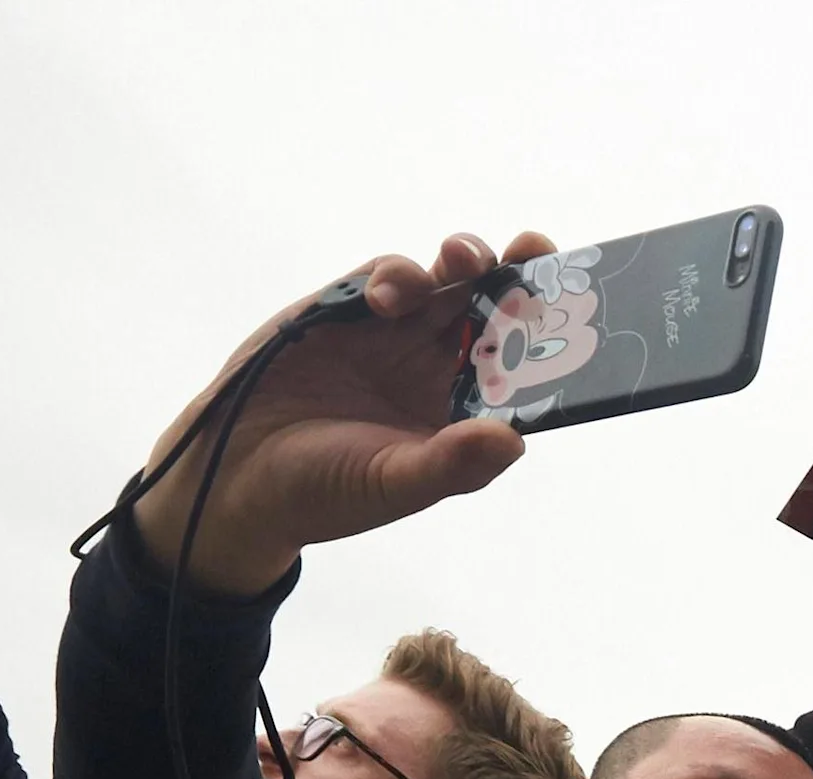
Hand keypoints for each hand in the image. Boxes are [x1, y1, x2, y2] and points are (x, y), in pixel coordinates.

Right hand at [127, 231, 554, 594]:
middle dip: (521, 277)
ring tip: (462, 261)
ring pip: (449, 281)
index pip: (526, 366)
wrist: (233, 475)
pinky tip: (386, 297)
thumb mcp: (391, 485)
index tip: (579, 310)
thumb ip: (450, 464)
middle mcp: (441, 365)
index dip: (553, 337)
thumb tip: (512, 441)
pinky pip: (389, 277)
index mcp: (465, 410)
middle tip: (535, 252)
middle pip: (499, 309)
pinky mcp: (347, 309)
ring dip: (464, 262)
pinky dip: (396, 277)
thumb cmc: (324, 492)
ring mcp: (397, 333)